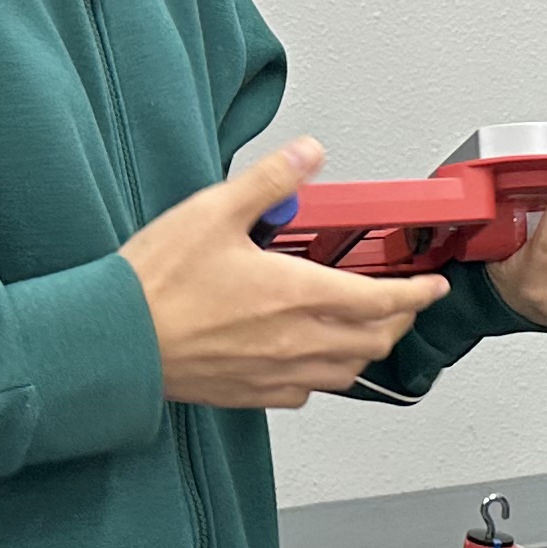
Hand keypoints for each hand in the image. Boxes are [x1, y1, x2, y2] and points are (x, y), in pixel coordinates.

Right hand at [123, 139, 447, 410]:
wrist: (115, 340)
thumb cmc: (155, 284)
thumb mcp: (214, 211)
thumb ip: (270, 181)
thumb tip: (308, 154)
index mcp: (297, 295)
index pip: (383, 300)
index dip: (418, 293)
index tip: (432, 286)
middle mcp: (296, 341)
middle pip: (374, 341)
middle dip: (399, 321)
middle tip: (403, 303)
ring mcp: (275, 373)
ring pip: (346, 371)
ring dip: (365, 349)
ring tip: (365, 328)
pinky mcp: (250, 393)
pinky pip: (307, 392)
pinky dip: (324, 374)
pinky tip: (310, 357)